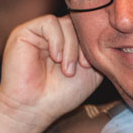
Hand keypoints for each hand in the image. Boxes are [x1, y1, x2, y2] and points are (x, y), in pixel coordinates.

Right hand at [0, 14, 102, 129]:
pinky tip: (56, 58)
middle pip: (78, 23)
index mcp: (68, 41)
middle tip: (83, 67)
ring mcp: (39, 32)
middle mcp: (54, 34)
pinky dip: (57, 40)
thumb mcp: (91, 72)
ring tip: (67, 70)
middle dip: (84, 45)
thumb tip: (108, 32)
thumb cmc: (60, 95)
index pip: (86, 28)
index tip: (92, 66)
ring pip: (66, 23)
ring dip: (71, 47)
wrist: (34, 109)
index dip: (93, 43)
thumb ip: (98, 50)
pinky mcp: (24, 32)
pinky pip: (49, 23)